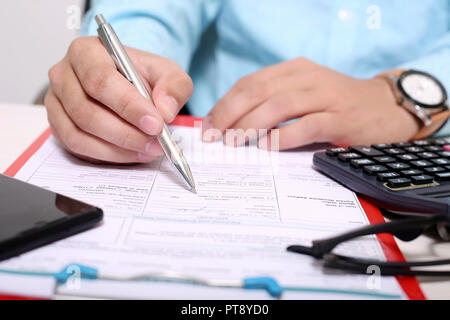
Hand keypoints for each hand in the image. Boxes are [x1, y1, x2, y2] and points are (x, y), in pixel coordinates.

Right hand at [45, 36, 192, 162]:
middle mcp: (63, 75)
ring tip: (148, 150)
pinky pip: (77, 147)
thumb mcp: (166, 72)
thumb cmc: (140, 75)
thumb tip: (165, 111)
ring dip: (118, 148)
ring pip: (80, 133)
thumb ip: (173, 86)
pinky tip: (132, 154)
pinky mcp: (58, 126)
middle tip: (155, 143)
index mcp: (86, 52)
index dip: (129, 106)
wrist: (129, 84)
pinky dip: (108, 155)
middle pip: (87, 111)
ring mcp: (55, 102)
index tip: (156, 124)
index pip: (101, 80)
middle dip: (126, 133)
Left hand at [202, 58, 419, 149]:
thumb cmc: (337, 104)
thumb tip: (233, 125)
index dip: (225, 103)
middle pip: (259, 91)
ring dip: (251, 125)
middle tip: (214, 136)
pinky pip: (307, 125)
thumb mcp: (305, 93)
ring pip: (279, 106)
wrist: (386, 107)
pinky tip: (268, 147)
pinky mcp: (342, 118)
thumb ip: (274, 102)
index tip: (208, 124)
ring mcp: (326, 97)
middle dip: (231, 114)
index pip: (250, 83)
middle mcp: (308, 78)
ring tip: (234, 142)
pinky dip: (284, 137)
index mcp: (294, 70)